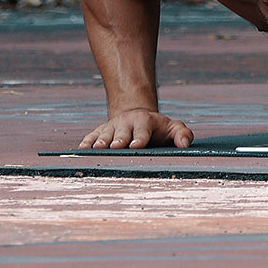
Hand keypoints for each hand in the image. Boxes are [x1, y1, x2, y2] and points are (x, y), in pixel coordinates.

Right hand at [78, 108, 193, 148]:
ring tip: (97, 149)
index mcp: (144, 122)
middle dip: (118, 139)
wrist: (137, 117)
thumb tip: (186, 144)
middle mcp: (126, 123)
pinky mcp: (100, 131)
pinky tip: (81, 150)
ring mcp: (112, 127)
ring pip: (105, 134)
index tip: (136, 146)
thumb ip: (182, 134)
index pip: (143, 131)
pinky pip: (91, 136)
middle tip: (115, 147)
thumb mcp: (173, 128)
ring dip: (100, 141)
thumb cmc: (158, 128)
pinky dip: (86, 142)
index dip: (140, 138)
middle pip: (121, 132)